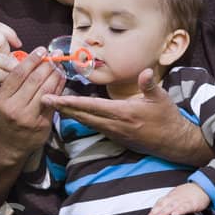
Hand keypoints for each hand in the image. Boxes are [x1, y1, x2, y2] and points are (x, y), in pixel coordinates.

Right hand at [0, 49, 65, 157]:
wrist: (8, 145)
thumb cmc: (5, 117)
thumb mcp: (0, 100)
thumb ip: (13, 83)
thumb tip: (32, 60)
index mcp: (2, 100)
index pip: (18, 74)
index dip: (31, 60)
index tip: (41, 50)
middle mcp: (14, 108)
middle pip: (34, 80)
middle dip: (47, 64)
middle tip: (55, 54)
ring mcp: (29, 117)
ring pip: (46, 90)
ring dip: (55, 74)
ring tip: (59, 64)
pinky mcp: (43, 124)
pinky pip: (54, 101)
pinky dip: (59, 87)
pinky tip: (62, 78)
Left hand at [46, 68, 207, 163]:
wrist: (172, 142)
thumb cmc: (167, 118)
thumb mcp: (161, 98)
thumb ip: (150, 85)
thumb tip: (146, 72)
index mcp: (123, 113)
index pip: (91, 107)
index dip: (71, 103)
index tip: (54, 99)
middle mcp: (114, 124)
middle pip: (82, 116)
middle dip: (61, 108)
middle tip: (42, 100)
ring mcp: (113, 132)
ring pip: (85, 122)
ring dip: (68, 114)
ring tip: (51, 105)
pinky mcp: (115, 136)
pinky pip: (92, 126)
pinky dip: (79, 119)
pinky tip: (70, 114)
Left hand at [145, 181, 211, 214]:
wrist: (204, 187)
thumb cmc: (189, 194)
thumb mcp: (177, 197)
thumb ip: (169, 204)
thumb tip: (159, 214)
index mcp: (171, 196)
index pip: (159, 203)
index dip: (153, 210)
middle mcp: (175, 197)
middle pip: (163, 204)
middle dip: (155, 212)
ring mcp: (183, 200)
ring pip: (172, 206)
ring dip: (164, 212)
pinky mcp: (192, 203)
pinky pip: (185, 207)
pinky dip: (179, 210)